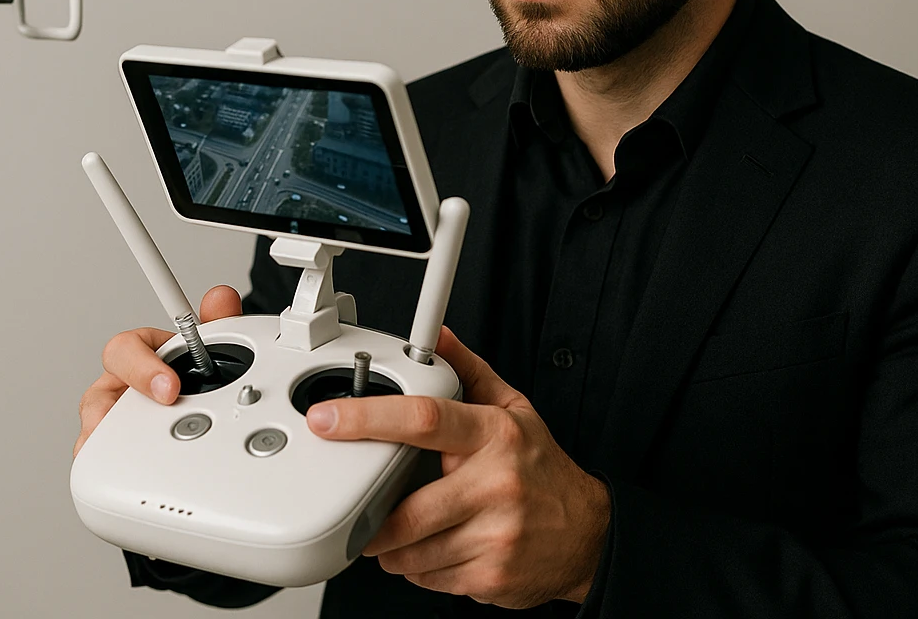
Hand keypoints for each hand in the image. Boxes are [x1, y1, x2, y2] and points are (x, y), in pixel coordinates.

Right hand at [74, 284, 242, 458]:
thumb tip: (221, 299)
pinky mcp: (106, 449)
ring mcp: (108, 420)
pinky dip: (112, 465)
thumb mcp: (204, 353)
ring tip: (144, 451)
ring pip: (95, 431)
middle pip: (98, 397)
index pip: (124, 350)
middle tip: (160, 427)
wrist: (194, 405)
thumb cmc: (189, 378)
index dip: (143, 367)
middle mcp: (117, 388)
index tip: (169, 387)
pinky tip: (134, 470)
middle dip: (126, 416)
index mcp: (137, 357)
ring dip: (116, 441)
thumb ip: (215, 325)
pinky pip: (97, 457)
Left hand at [305, 326, 608, 607]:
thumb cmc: (543, 470)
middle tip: (364, 506)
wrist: (589, 535)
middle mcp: (495, 485)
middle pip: (407, 509)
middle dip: (372, 517)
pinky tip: (437, 548)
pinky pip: (428, 579)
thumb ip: (469, 372)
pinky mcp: (491, 578)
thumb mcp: (514, 409)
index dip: (367, 418)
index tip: (328, 420)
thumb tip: (437, 337)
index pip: (423, 419)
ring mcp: (495, 536)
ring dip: (393, 547)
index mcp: (494, 435)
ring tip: (411, 529)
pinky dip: (418, 568)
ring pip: (411, 552)